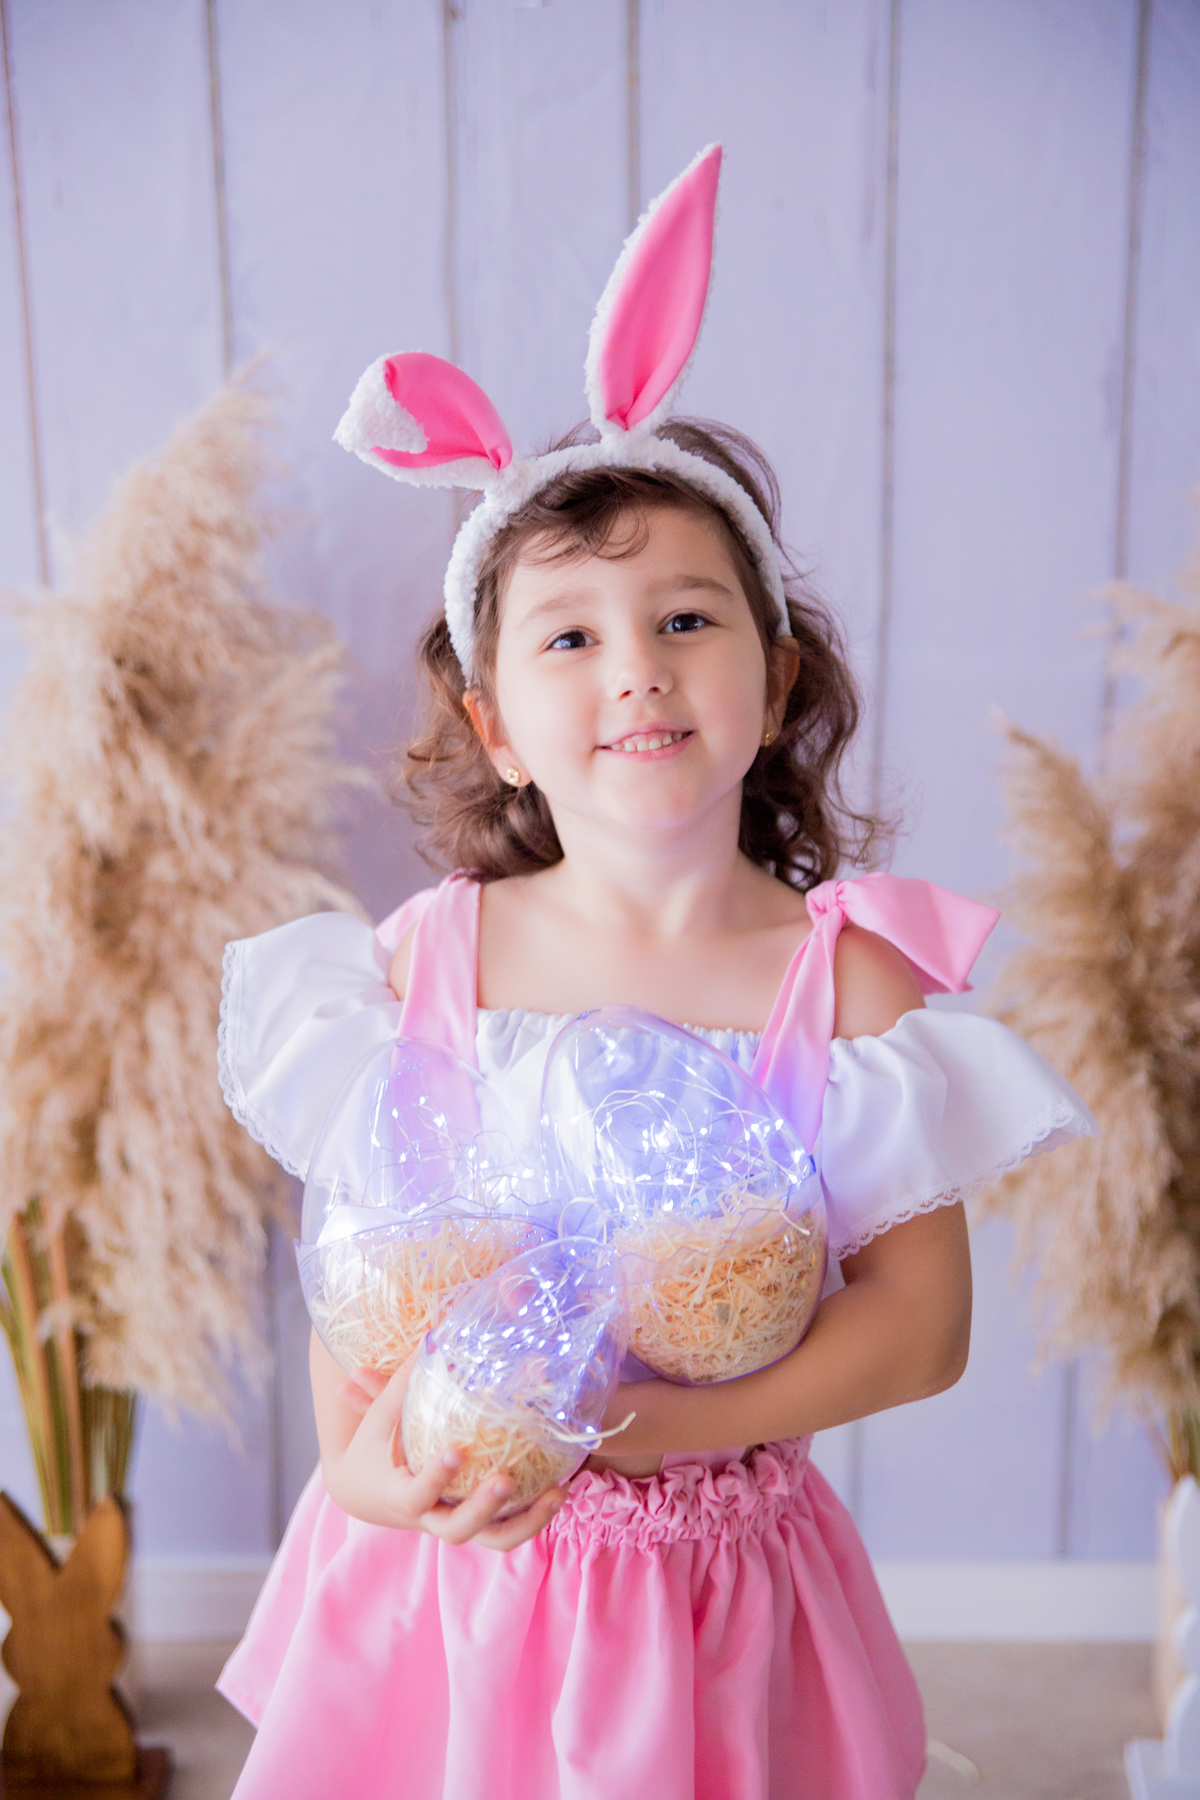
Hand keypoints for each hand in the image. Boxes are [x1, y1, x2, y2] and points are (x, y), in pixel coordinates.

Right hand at [323, 1355, 567, 1551]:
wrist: (370, 1492)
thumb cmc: (376, 1448)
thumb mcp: (381, 1415)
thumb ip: (399, 1382)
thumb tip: (430, 1334)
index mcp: (399, 1496)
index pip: (416, 1495)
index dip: (435, 1478)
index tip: (455, 1451)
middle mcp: (430, 1517)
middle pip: (458, 1530)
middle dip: (484, 1508)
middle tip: (507, 1479)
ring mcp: (457, 1522)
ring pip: (494, 1540)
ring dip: (527, 1522)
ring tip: (557, 1493)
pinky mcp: (479, 1522)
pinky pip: (509, 1528)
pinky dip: (535, 1515)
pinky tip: (562, 1488)